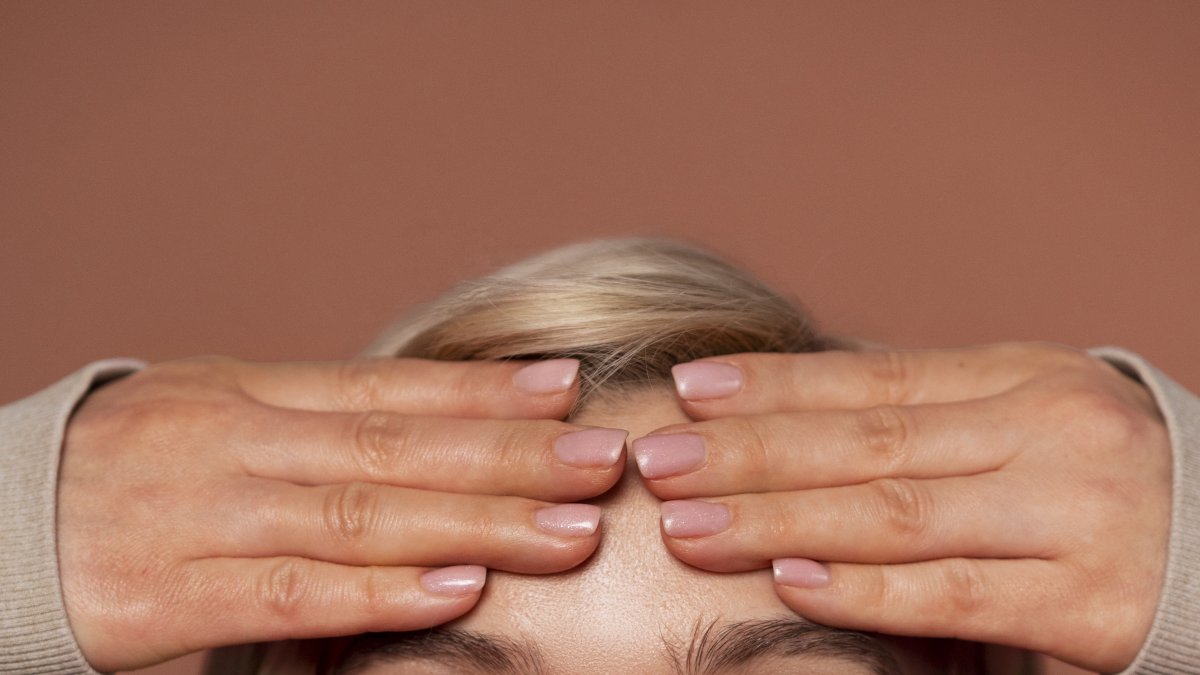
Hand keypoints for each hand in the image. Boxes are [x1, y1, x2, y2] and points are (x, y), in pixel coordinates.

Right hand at [59, 356, 625, 671]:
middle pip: (395, 448)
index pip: (387, 388)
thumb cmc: (130, 467)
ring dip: (473, 524)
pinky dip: (378, 593)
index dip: (482, 392)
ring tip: (565, 529)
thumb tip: (443, 422)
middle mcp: (234, 442)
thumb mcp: (218, 416)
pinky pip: (290, 594)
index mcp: (249, 391)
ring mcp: (201, 516)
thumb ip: (319, 423)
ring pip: (358, 515)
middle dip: (509, 456)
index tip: (568, 389)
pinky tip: (455, 591)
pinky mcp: (165, 596)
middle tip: (602, 459)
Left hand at [633, 343, 1169, 671]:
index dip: (776, 385)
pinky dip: (865, 591)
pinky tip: (788, 581)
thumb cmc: (1102, 484)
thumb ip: (927, 424)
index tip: (688, 390)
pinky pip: (955, 596)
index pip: (874, 378)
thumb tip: (790, 419)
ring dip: (780, 519)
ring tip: (689, 523)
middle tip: (656, 460)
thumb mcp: (1024, 424)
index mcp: (1023, 378)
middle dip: (751, 453)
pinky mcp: (1094, 603)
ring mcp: (1075, 515)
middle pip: (868, 442)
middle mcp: (1049, 433)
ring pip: (896, 514)